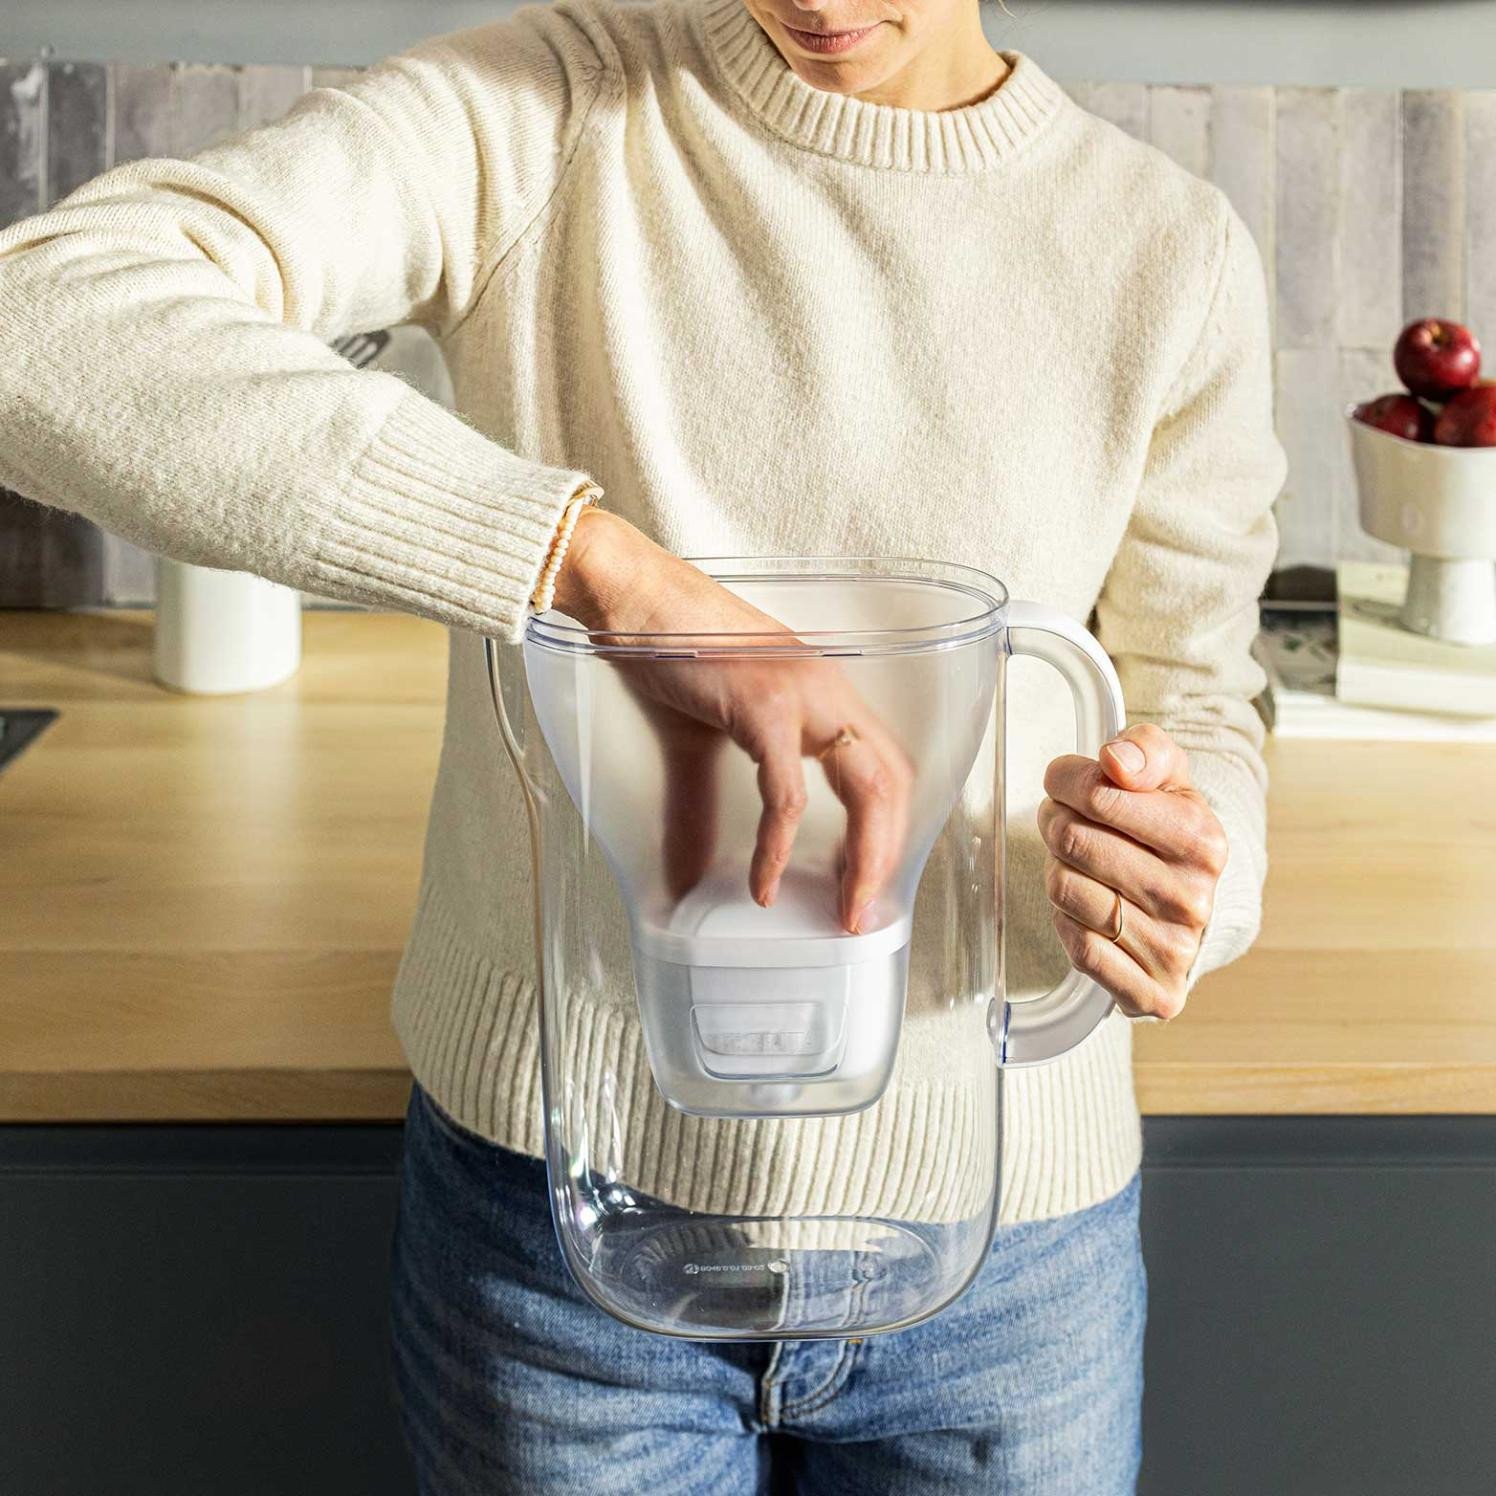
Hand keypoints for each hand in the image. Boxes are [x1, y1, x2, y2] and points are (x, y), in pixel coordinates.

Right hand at [553, 510, 912, 931]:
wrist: (634, 598)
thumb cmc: (669, 650)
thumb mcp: (702, 740)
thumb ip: (704, 807)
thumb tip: (688, 873)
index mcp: (824, 694)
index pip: (886, 767)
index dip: (889, 829)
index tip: (868, 882)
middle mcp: (828, 691)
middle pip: (892, 782)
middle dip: (887, 855)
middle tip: (863, 913)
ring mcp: (802, 694)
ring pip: (865, 787)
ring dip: (862, 858)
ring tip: (841, 909)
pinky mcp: (764, 705)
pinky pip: (786, 791)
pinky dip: (779, 844)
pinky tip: (766, 880)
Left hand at [1037, 723, 1227, 1020]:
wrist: (1189, 902)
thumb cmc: (1166, 831)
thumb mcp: (1167, 776)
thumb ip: (1144, 750)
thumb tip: (1115, 762)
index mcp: (1204, 840)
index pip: (1100, 795)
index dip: (1067, 782)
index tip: (1064, 782)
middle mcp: (1194, 899)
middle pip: (1074, 842)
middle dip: (1056, 823)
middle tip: (1063, 821)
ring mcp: (1175, 951)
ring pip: (1067, 892)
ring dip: (1057, 872)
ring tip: (1076, 863)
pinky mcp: (1152, 994)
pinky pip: (1079, 949)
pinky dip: (1065, 922)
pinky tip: (1083, 909)